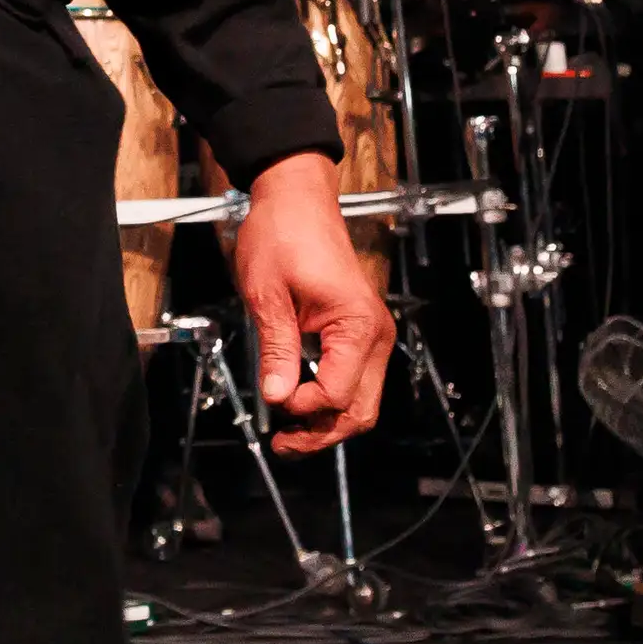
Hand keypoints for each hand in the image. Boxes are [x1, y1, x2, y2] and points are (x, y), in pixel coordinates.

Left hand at [233, 153, 389, 454]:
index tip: (272, 400)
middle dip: (322, 434)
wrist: (296, 199)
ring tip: (287, 434)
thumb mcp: (268, 295)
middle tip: (282, 444)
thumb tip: (277, 397)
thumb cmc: (283, 234)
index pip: (337, 393)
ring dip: (326, 422)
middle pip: (360, 410)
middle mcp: (374, 334)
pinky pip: (353, 381)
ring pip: (360, 402)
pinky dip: (329, 400)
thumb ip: (277, 349)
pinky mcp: (358, 332)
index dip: (304, 408)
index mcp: (357, 324)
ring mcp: (370, 334)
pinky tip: (298, 403)